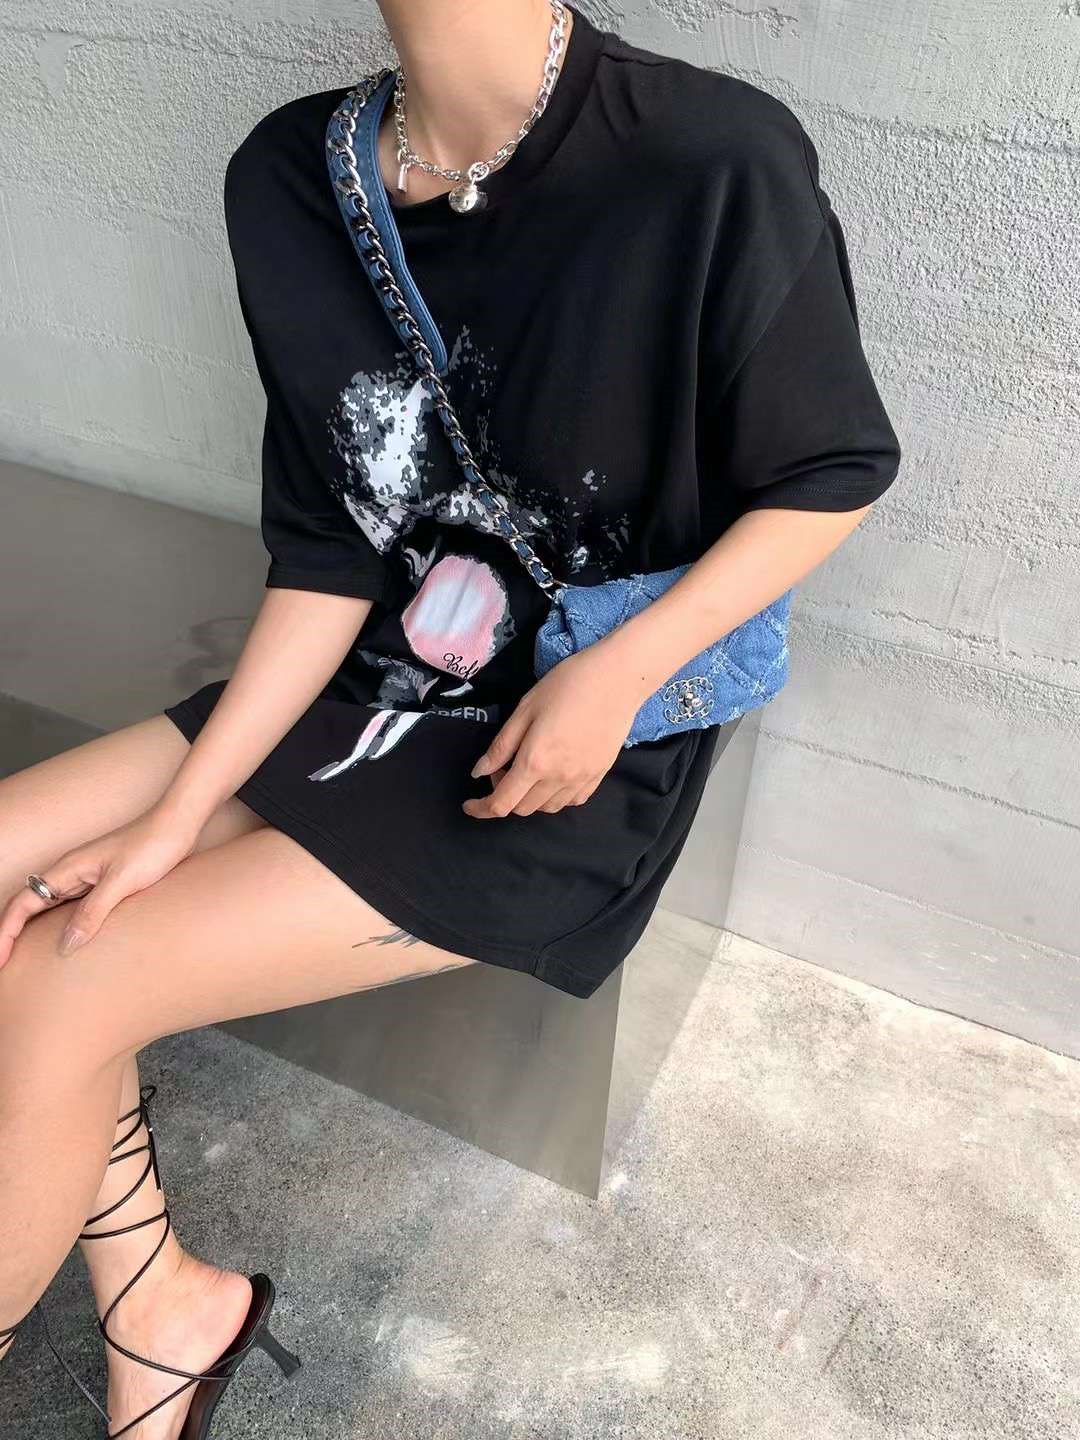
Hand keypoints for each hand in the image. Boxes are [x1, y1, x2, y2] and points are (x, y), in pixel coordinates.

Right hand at [0, 805, 200, 968]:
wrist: (178, 825)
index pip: (21, 904)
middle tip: (5, 967)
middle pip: (28, 907)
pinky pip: (72, 907)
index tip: (0, 961)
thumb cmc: (152, 846)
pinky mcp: (104, 883)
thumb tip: (66, 946)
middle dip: (11, 935)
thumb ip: (93, 913)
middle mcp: (70, 873)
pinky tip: (68, 942)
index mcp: (67, 869)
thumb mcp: (122, 882)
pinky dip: (61, 926)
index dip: (5, 933)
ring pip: (48, 908)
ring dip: (33, 932)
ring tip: (26, 960)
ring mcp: (86, 878)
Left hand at [463, 648, 642, 819]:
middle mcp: (558, 778)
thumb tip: (480, 772)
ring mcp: (581, 780)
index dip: (481, 809)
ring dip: (529, 798)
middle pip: (522, 809)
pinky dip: (554, 797)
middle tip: (503, 766)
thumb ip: (501, 746)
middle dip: (504, 796)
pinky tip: (552, 776)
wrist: (617, 679)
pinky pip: (571, 801)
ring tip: (528, 769)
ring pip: (547, 808)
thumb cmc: (567, 685)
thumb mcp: (525, 709)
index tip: (470, 805)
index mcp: (535, 762)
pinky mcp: (598, 775)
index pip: (501, 803)